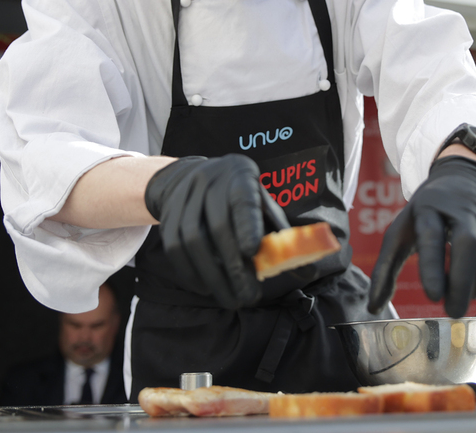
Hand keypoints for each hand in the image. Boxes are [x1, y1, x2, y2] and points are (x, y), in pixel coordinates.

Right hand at [144, 154, 290, 308]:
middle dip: (233, 267)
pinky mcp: (167, 217)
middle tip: (249, 297)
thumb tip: (308, 270)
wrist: (191, 177)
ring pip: (192, 241)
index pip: (243, 200)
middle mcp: (208, 182)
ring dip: (212, 276)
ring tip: (231, 299)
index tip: (252, 253)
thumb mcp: (262, 205)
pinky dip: (191, 273)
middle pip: (217, 227)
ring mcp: (184, 199)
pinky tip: (207, 288)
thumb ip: (282, 236)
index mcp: (239, 176)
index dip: (247, 225)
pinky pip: (175, 248)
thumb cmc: (238, 197)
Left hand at [367, 156, 475, 317]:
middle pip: (469, 242)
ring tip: (467, 295)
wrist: (467, 177)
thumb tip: (373, 307)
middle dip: (462, 280)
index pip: (431, 235)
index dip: (432, 266)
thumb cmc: (429, 212)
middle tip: (451, 312)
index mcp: (430, 207)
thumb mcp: (402, 230)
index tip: (432, 297)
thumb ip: (386, 268)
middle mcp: (465, 208)